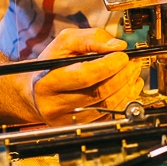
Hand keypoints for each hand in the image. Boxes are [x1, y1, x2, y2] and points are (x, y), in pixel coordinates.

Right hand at [29, 28, 143, 125]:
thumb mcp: (65, 42)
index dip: (109, 65)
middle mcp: (54, 104)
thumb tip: (118, 46)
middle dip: (122, 76)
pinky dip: (124, 99)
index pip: (84, 75)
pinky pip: (108, 115)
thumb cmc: (51, 64)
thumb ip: (91, 38)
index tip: (123, 55)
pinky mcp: (78, 127)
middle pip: (98, 92)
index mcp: (48, 81)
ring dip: (126, 88)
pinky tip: (128, 86)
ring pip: (106, 106)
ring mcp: (67, 120)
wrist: (34, 92)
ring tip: (132, 72)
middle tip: (133, 62)